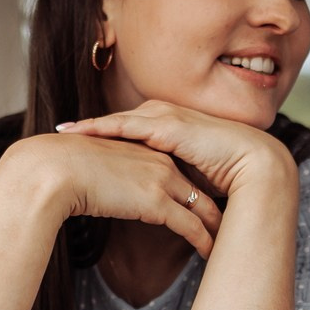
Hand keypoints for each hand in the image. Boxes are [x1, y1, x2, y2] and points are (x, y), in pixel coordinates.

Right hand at [0, 131, 220, 256]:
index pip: (181, 172)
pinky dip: (204, 241)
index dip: (196, 189)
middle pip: (198, 188)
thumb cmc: (65, 171)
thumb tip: (112, 192)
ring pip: (201, 207)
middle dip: (215, 208)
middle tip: (228, 224)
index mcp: (148, 150)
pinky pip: (190, 226)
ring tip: (226, 243)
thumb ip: (113, 178)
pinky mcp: (156, 202)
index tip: (206, 205)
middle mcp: (160, 162)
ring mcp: (161, 180)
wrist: (55, 169)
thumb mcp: (96, 169)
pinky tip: (212, 253)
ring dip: (216, 227)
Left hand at [54, 100, 293, 201]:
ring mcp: (164, 116)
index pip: (127, 129)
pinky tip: (81, 131)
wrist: (252, 165)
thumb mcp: (185, 175)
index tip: (75, 140)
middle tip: (58, 133)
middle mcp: (162, 115)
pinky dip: (101, 128)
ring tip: (63, 133)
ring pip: (116, 121)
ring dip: (89, 127)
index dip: (101, 134)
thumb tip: (149, 195)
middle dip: (88, 128)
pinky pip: (125, 126)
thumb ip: (166, 177)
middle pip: (116, 122)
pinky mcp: (166, 124)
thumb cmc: (224, 173)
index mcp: (167, 125)